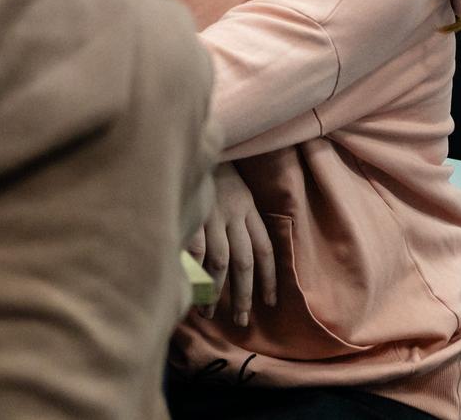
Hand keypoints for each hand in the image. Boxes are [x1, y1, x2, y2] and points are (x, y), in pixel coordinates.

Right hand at [187, 162, 276, 327]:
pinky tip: (190, 286)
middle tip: (241, 321)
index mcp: (248, 207)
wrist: (190, 139)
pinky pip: (195, 248)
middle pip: (245, 262)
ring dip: (217, 290)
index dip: (270, 279)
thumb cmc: (210, 165)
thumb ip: (239, 214)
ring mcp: (211, 213)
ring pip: (221, 261)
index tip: (271, 304)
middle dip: (244, 295)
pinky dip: (194, 269)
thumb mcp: (234, 187)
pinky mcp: (190, 211)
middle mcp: (233, 213)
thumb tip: (239, 250)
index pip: (266, 250)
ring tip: (211, 313)